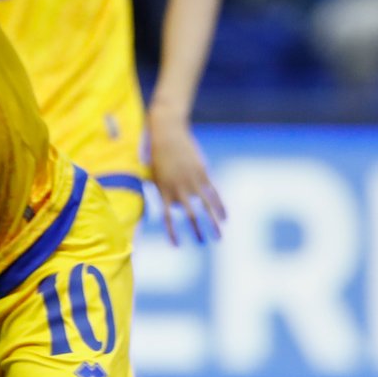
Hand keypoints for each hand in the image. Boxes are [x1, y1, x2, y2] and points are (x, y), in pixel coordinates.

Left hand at [148, 111, 225, 244]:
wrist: (167, 131)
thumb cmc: (155, 152)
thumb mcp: (152, 172)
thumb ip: (160, 190)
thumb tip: (170, 206)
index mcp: (162, 189)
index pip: (167, 216)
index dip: (172, 231)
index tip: (177, 245)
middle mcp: (177, 187)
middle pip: (189, 215)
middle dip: (196, 230)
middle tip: (202, 243)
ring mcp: (191, 180)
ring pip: (204, 207)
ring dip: (212, 224)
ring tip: (218, 237)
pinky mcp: (202, 172)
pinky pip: (213, 193)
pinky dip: (220, 206)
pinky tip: (225, 218)